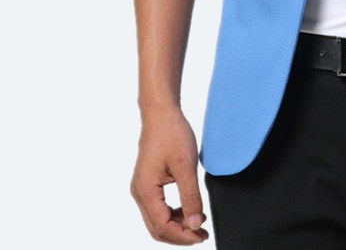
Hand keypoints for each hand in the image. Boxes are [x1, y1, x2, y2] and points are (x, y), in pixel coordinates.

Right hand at [130, 106, 208, 244]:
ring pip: (157, 219)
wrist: (161, 113)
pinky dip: (173, 213)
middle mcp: (139, 193)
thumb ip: (190, 196)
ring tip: (198, 224)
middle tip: (202, 235)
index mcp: (145, 190)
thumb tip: (195, 223)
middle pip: (157, 228)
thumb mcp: (186, 165)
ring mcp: (142, 188)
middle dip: (180, 235)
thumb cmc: (172, 133)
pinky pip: (158, 207)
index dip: (183, 235)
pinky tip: (189, 209)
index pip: (163, 226)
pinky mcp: (148, 183)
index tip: (202, 236)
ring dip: (177, 225)